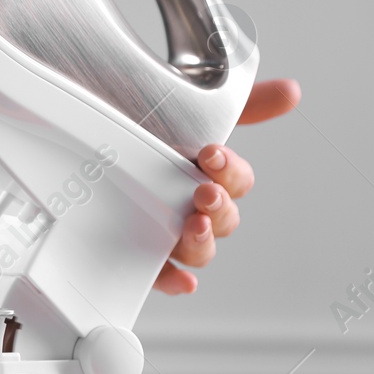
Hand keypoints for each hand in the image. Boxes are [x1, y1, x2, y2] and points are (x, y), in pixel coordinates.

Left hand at [156, 78, 300, 293]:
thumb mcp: (185, 111)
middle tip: (204, 192)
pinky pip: (159, 274)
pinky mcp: (139, 252)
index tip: (212, 154)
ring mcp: (168, 231)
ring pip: (199, 248)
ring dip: (201, 240)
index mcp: (208, 176)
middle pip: (223, 219)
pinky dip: (173, 280)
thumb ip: (240, 104)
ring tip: (193, 225)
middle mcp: (193, 207)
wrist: (83, 137)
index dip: (230, 170)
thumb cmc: (140, 129)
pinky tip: (181, 282)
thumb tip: (290, 91)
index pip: (236, 181)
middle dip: (218, 206)